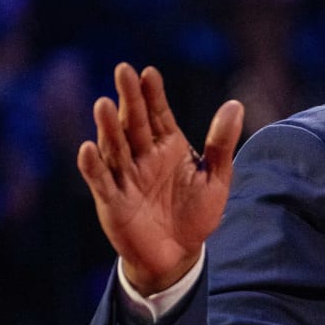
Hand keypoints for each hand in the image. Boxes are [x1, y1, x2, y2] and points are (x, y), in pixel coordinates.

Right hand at [77, 63, 243, 295]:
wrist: (179, 254)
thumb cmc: (196, 214)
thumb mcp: (216, 178)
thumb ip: (221, 144)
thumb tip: (236, 104)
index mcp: (168, 146)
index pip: (159, 114)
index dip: (153, 94)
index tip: (148, 72)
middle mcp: (143, 156)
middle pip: (133, 123)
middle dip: (128, 98)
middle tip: (123, 70)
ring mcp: (125, 177)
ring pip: (115, 147)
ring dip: (108, 127)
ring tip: (104, 104)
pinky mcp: (112, 201)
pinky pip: (101, 180)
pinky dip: (93, 166)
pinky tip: (89, 148)